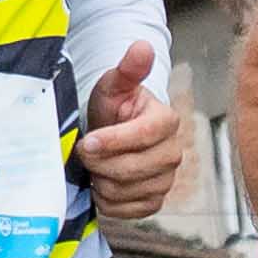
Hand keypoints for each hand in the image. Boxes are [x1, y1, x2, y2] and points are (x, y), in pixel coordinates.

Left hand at [69, 29, 192, 219]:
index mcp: (167, 121)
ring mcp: (167, 180)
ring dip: (101, 180)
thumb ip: (128, 69)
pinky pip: (128, 210)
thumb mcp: (114, 85)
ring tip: (95, 165)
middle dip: (100, 162)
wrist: (114, 135)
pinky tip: (102, 183)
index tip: (86, 142)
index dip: (112, 142)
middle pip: (133, 168)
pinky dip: (108, 201)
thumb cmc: (113, 109)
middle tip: (84, 152)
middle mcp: (174, 152)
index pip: (143, 136)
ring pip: (126, 190)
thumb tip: (143, 46)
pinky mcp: (155, 202)